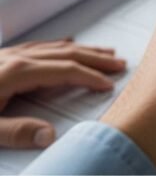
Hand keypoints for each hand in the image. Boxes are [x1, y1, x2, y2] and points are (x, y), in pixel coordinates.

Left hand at [0, 39, 124, 148]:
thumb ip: (17, 132)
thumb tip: (50, 136)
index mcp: (17, 72)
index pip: (65, 71)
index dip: (90, 76)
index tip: (109, 84)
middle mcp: (18, 58)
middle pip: (67, 54)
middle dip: (97, 58)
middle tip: (120, 63)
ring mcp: (10, 54)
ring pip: (56, 47)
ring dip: (83, 50)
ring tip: (105, 51)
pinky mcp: (3, 57)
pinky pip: (40, 45)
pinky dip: (60, 45)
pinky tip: (67, 43)